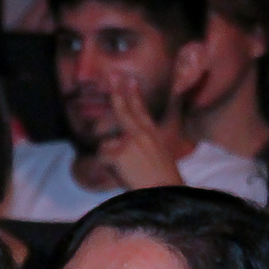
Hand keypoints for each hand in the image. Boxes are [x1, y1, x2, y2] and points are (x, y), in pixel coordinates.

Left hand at [93, 76, 183, 191]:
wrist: (165, 193)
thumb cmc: (163, 182)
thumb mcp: (160, 158)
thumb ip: (142, 147)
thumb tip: (116, 145)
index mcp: (154, 135)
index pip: (142, 111)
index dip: (134, 95)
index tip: (130, 80)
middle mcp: (142, 134)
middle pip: (124, 110)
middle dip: (117, 93)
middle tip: (112, 75)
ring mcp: (129, 142)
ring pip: (106, 146)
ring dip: (111, 159)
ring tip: (128, 173)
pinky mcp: (119, 153)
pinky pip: (103, 159)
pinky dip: (108, 169)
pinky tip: (122, 176)